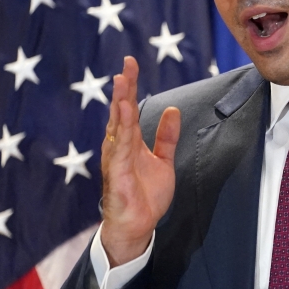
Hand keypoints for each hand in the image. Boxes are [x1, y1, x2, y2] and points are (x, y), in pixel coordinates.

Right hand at [99, 56, 179, 265]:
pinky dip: (121, 129)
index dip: (131, 86)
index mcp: (130, 141)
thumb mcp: (163, 160)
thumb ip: (166, 137)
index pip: (130, 108)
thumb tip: (172, 111)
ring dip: (120, 103)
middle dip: (124, 88)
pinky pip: (120, 147)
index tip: (131, 64)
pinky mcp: (116, 172)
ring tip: (122, 82)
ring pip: (118, 125)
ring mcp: (116, 158)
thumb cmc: (145, 195)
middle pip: (121, 111)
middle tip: (126, 66)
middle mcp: (119, 146)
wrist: (139, 224)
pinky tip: (123, 113)